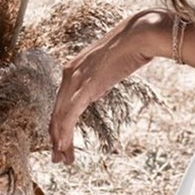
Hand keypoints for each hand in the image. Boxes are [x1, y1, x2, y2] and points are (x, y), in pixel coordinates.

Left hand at [49, 8, 168, 164]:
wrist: (139, 35)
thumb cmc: (130, 49)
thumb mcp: (107, 71)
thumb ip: (95, 84)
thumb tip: (92, 95)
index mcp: (72, 70)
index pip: (61, 105)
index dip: (59, 127)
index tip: (62, 145)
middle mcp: (68, 74)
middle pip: (55, 113)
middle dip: (56, 139)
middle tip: (59, 159)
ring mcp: (74, 79)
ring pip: (59, 117)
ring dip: (60, 141)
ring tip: (63, 159)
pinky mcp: (84, 85)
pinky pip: (69, 114)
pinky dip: (65, 131)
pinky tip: (64, 145)